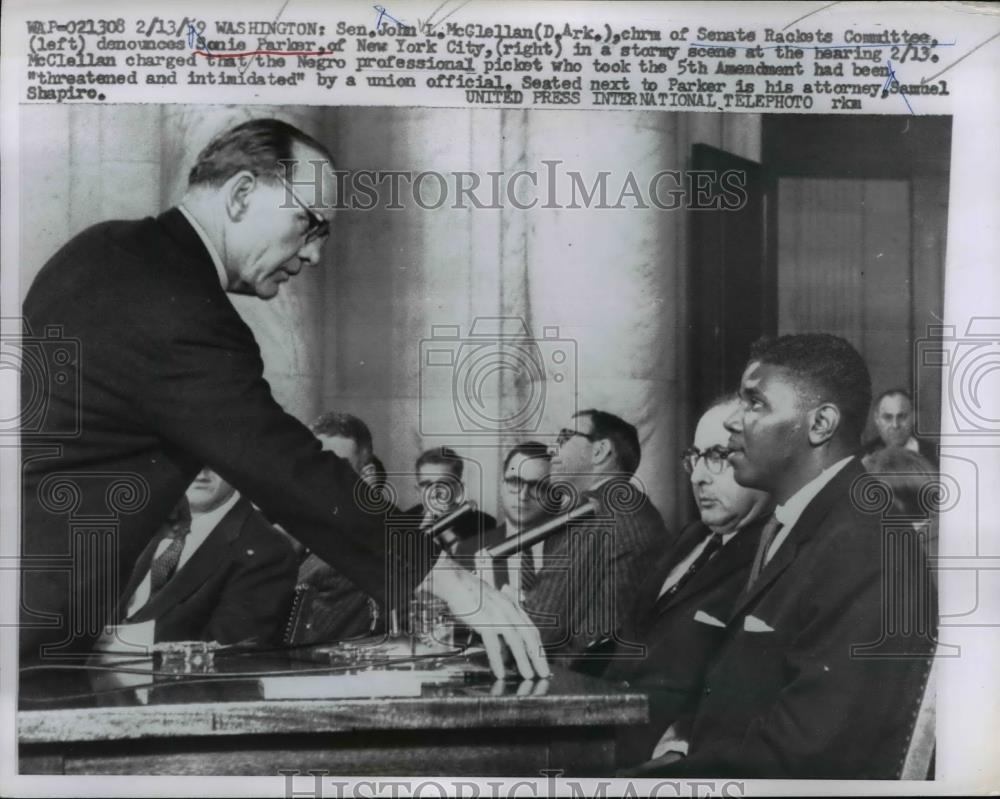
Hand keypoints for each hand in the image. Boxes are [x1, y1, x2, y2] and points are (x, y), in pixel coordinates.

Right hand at [426, 554, 549, 679]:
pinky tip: (500, 672)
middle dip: (538, 657)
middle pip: (529, 637)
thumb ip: (503, 616)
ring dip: (524, 661)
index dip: (538, 646)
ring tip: (528, 675)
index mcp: (513, 606)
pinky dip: (498, 661)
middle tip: (543, 672)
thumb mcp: (493, 601)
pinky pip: (494, 646)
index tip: (542, 659)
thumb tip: (507, 635)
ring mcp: (499, 617)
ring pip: (516, 643)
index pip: (531, 629)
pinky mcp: (485, 623)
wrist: (457, 583)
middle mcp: (509, 611)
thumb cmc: (472, 592)